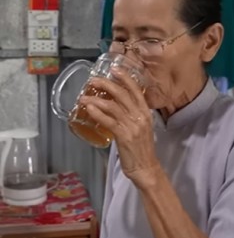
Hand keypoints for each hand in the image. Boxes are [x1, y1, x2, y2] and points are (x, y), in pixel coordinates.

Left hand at [79, 67, 160, 188]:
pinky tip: (89, 109)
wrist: (145, 168)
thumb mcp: (140, 129)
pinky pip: (108, 121)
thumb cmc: (141, 150)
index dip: (125, 78)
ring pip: (113, 106)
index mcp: (146, 114)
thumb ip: (130, 118)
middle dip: (107, 84)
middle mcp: (141, 117)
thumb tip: (114, 110)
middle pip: (123, 94)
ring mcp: (133, 126)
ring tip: (84, 97)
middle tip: (94, 80)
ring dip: (96, 100)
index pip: (137, 91)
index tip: (115, 69)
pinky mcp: (124, 136)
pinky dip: (97, 113)